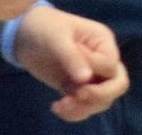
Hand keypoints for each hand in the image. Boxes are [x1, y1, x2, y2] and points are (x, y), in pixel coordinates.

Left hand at [10, 6, 129, 122]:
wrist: (24, 34)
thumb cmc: (45, 28)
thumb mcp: (57, 38)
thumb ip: (72, 57)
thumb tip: (86, 79)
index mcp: (103, 42)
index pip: (111, 65)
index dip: (95, 70)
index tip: (69, 65)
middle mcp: (102, 61)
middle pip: (117, 85)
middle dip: (100, 96)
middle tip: (77, 96)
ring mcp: (90, 76)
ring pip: (102, 100)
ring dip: (84, 107)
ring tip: (61, 105)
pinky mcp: (75, 88)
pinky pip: (84, 106)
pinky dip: (74, 112)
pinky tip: (57, 107)